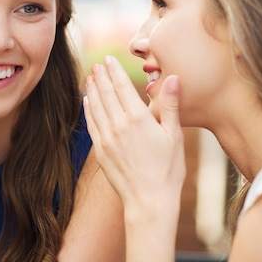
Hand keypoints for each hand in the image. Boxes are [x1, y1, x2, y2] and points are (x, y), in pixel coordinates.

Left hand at [83, 56, 185, 219]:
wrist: (149, 202)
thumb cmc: (168, 170)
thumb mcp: (175, 136)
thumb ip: (170, 105)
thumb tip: (173, 77)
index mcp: (138, 119)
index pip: (122, 87)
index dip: (114, 71)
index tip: (109, 60)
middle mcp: (119, 125)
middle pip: (106, 93)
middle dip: (101, 76)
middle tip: (97, 64)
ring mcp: (107, 138)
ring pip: (95, 107)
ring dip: (92, 90)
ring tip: (90, 77)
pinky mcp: (101, 151)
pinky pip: (91, 124)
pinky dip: (88, 109)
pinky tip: (87, 101)